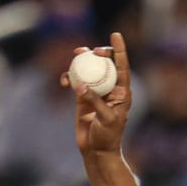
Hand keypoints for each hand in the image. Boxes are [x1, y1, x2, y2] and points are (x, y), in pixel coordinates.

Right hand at [64, 32, 131, 156]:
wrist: (97, 151)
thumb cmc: (107, 137)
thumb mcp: (106, 119)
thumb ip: (95, 101)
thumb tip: (80, 84)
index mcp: (122, 92)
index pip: (122, 66)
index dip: (119, 49)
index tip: (115, 34)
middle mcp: (110, 89)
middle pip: (105, 63)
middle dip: (98, 52)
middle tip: (91, 51)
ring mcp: (96, 91)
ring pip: (89, 69)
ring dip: (82, 59)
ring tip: (76, 55)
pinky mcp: (83, 97)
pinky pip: (75, 80)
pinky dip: (69, 77)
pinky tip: (64, 81)